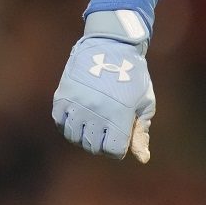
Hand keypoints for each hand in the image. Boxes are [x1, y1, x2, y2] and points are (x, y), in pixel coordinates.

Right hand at [52, 11, 154, 162]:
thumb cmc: (133, 77)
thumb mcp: (145, 102)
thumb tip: (143, 158)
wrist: (111, 46)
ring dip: (83, 136)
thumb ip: (141, 131)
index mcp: (119, 114)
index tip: (120, 140)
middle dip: (101, 144)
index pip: (113, 150)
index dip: (118, 149)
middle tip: (107, 132)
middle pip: (92, 146)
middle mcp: (96, 111)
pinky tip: (79, 117)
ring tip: (93, 125)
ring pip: (74, 137)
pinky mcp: (62, 96)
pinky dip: (68, 125)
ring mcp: (77, 104)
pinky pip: (60, 122)